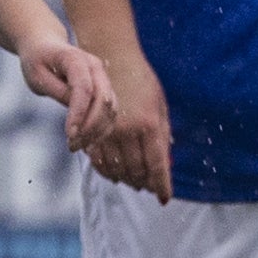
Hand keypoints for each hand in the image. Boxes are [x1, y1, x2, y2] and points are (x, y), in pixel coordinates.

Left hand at [22, 35, 115, 154]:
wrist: (45, 46)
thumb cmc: (37, 61)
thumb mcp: (37, 76)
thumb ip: (57, 91)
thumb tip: (76, 112)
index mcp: (76, 58)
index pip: (83, 89)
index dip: (78, 114)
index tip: (69, 135)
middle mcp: (95, 67)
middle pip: (103, 100)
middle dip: (90, 127)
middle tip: (72, 145)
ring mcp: (103, 78)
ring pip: (111, 109)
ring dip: (97, 131)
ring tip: (77, 146)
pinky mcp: (104, 90)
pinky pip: (110, 113)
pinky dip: (101, 130)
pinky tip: (87, 142)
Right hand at [73, 43, 172, 200]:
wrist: (112, 58)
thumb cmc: (142, 82)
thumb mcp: (161, 106)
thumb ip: (164, 135)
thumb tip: (166, 165)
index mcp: (150, 124)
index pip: (157, 166)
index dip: (161, 186)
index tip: (164, 199)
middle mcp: (128, 131)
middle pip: (137, 171)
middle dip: (145, 183)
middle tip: (149, 189)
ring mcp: (108, 130)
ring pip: (117, 169)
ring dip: (127, 179)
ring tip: (134, 183)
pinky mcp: (92, 129)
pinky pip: (98, 160)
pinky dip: (107, 171)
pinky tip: (115, 174)